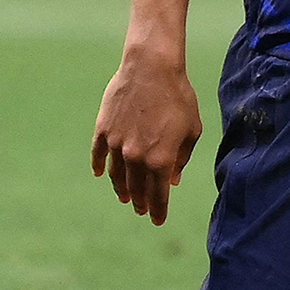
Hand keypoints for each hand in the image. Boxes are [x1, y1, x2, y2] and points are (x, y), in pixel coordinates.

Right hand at [91, 45, 202, 225]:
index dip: (158, 210)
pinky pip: (98, 154)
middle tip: (142, 210)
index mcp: (161, 160)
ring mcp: (116, 144)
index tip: (158, 220)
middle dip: (140, 202)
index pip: (158, 194)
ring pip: (117, 175)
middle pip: (136, 188)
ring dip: (121, 188)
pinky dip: (98, 166)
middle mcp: (136, 157)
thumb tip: (172, 180)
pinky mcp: (103, 130)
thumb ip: (181, 158)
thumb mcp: (191, 130)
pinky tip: (99, 174)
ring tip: (124, 197)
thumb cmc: (178, 97)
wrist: (152, 69)